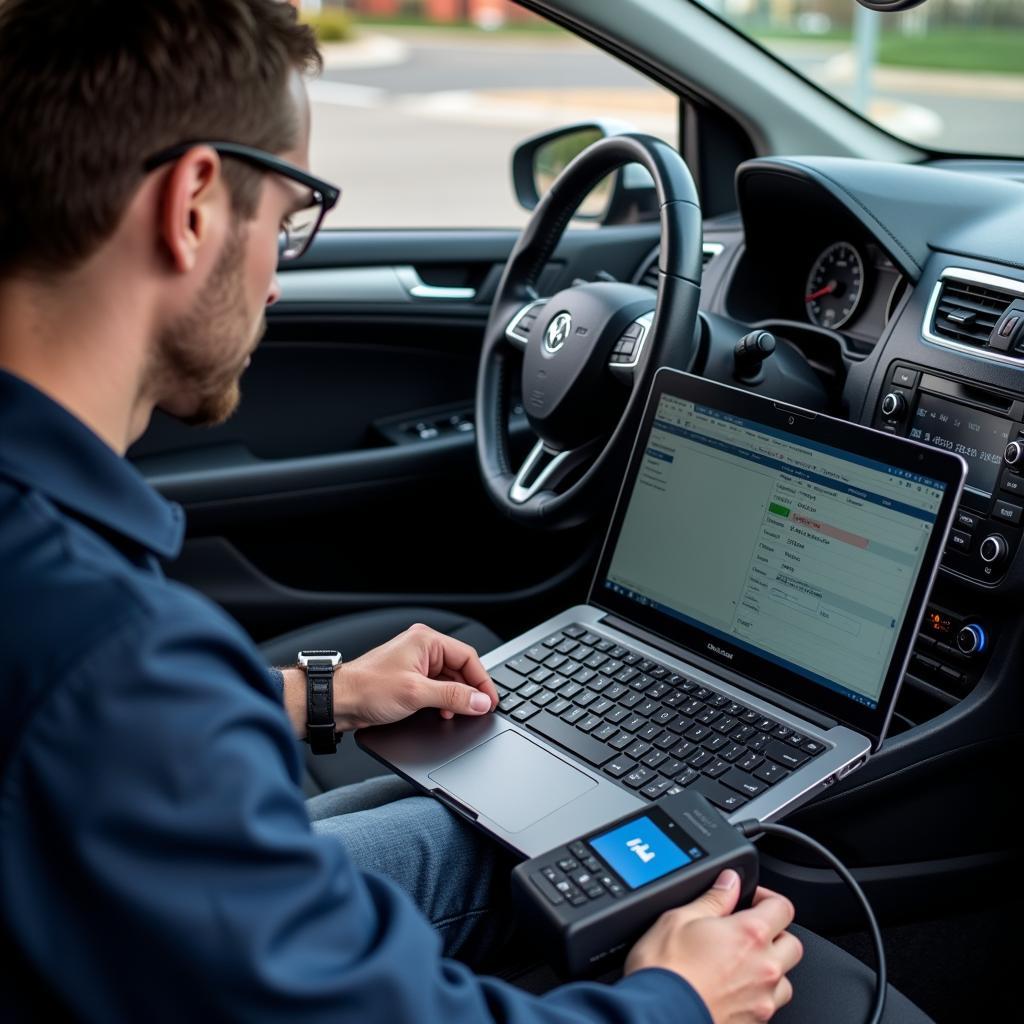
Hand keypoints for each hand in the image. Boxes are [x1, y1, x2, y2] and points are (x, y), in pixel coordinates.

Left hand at [331, 623, 498, 729]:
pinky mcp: (409, 679)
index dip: (482, 681)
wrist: (338, 702)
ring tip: (455, 713)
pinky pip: (437, 687)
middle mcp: (422, 648)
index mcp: (426, 641)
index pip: (468, 657)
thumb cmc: (367, 689)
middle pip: (460, 668)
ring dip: (455, 698)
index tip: (489, 701)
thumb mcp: (417, 694)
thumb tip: (480, 701)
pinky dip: (443, 701)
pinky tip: (441, 713)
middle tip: (477, 710)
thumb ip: (453, 697)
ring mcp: (415, 663)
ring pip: (449, 680)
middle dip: (468, 691)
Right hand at [624, 870, 802, 1023]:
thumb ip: (713, 899)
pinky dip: (758, 994)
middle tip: (747, 931)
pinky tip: (733, 988)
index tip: (751, 900)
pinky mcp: (753, 1023)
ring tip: (740, 963)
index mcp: (750, 934)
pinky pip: (769, 1005)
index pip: (782, 907)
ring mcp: (762, 1000)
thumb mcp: (680, 918)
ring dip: (770, 968)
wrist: (656, 1016)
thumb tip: (729, 882)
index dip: (767, 898)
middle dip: (774, 933)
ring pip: (785, 979)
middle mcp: (764, 967)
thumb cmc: (665, 971)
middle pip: (792, 944)